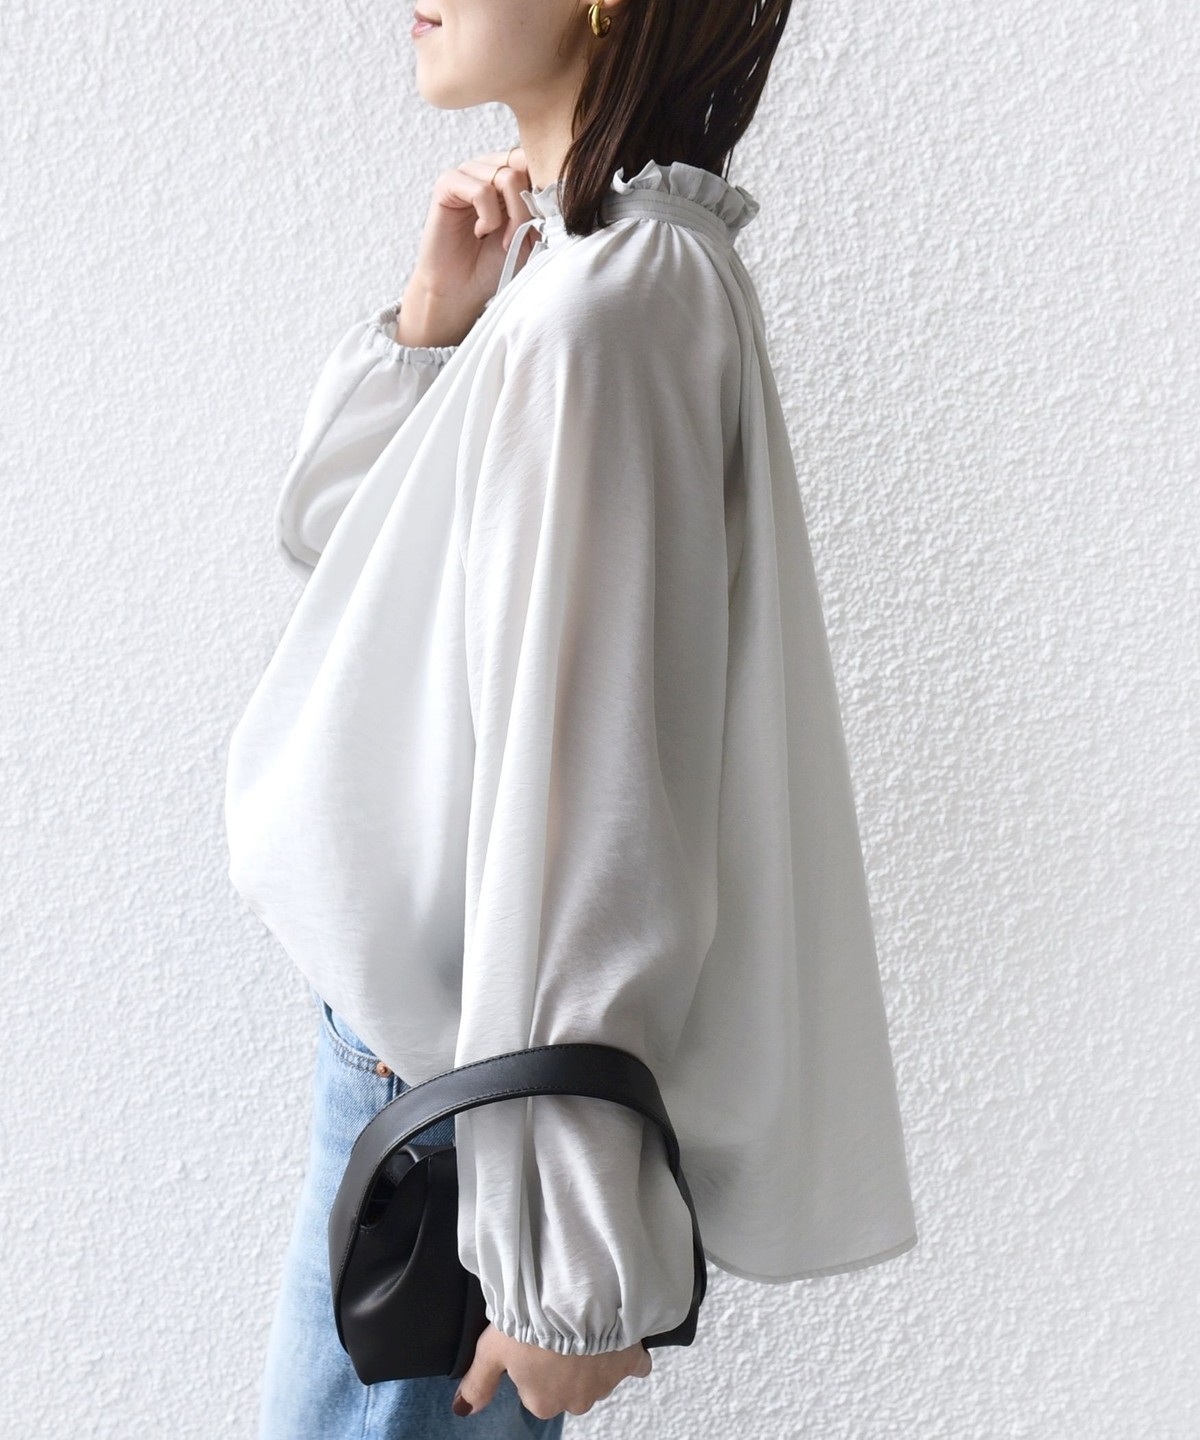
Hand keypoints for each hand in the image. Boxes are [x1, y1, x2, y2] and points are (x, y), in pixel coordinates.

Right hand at [396, 147, 538, 346]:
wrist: (463, 289)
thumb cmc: (496, 262)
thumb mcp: (533, 234)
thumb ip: (544, 207)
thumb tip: (560, 188)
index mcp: (510, 172)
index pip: (536, 159)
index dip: (546, 188)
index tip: (545, 223)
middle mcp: (489, 166)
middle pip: (525, 163)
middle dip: (531, 203)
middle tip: (524, 234)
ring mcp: (468, 172)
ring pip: (507, 177)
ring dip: (514, 216)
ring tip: (503, 240)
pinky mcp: (448, 183)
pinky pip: (481, 190)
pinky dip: (488, 217)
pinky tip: (480, 233)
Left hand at [452, 1321, 652, 1420]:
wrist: (578, 1295)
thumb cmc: (531, 1319)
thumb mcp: (493, 1347)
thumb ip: (479, 1382)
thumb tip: (462, 1409)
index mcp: (542, 1401)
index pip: (534, 1390)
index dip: (531, 1362)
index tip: (531, 1338)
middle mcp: (575, 1401)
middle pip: (567, 1386)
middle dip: (563, 1363)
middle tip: (555, 1326)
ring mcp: (606, 1383)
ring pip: (596, 1375)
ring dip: (591, 1354)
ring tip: (581, 1319)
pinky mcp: (630, 1362)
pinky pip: (633, 1364)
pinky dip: (627, 1353)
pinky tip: (618, 1334)